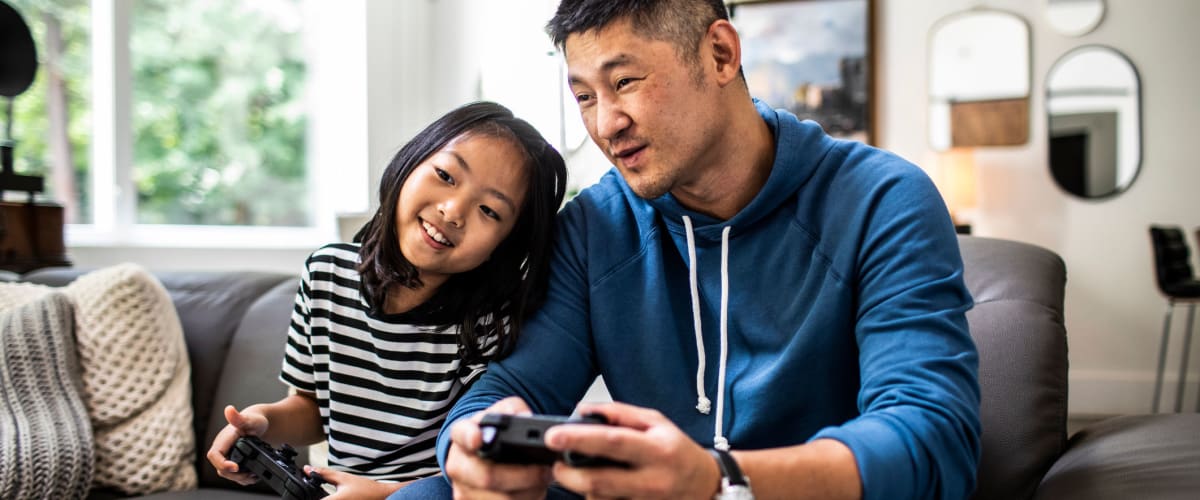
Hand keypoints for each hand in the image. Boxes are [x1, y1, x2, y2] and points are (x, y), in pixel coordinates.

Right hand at [206, 405, 269, 484]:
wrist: (261, 425)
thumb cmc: (254, 420)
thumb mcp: (250, 419)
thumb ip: (239, 418)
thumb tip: (229, 409)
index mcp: (223, 439)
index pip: (214, 455)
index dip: (222, 463)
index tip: (236, 467)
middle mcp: (222, 449)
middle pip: (220, 468)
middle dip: (234, 475)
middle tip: (250, 475)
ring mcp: (227, 456)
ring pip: (226, 473)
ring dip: (239, 478)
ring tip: (253, 476)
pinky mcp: (233, 461)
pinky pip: (233, 474)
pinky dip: (242, 478)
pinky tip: (253, 476)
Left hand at [305, 465, 408, 498]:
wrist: (381, 496)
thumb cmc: (366, 489)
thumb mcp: (343, 477)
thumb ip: (324, 474)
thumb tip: (307, 469)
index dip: (303, 496)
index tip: (299, 492)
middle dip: (309, 497)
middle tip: (308, 493)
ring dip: (319, 498)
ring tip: (319, 493)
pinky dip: (326, 499)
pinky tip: (328, 496)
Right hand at [445, 397, 553, 499]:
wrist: (487, 457)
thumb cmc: (497, 432)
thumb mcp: (506, 413)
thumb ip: (514, 409)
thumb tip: (523, 417)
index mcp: (462, 434)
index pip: (462, 433)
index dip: (469, 436)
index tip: (478, 438)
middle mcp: (457, 464)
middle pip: (487, 476)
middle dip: (522, 475)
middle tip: (544, 470)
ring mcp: (463, 490)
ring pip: (501, 499)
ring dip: (529, 491)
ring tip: (542, 479)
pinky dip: (526, 499)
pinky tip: (532, 490)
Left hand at [544, 402, 720, 498]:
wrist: (704, 485)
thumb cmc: (677, 450)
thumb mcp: (656, 422)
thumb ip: (620, 413)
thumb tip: (584, 410)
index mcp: (656, 449)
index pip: (612, 442)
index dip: (579, 439)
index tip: (554, 436)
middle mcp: (651, 479)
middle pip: (598, 481)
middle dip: (568, 473)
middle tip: (556, 463)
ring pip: (598, 497)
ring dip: (581, 485)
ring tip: (583, 471)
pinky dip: (596, 495)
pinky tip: (602, 484)